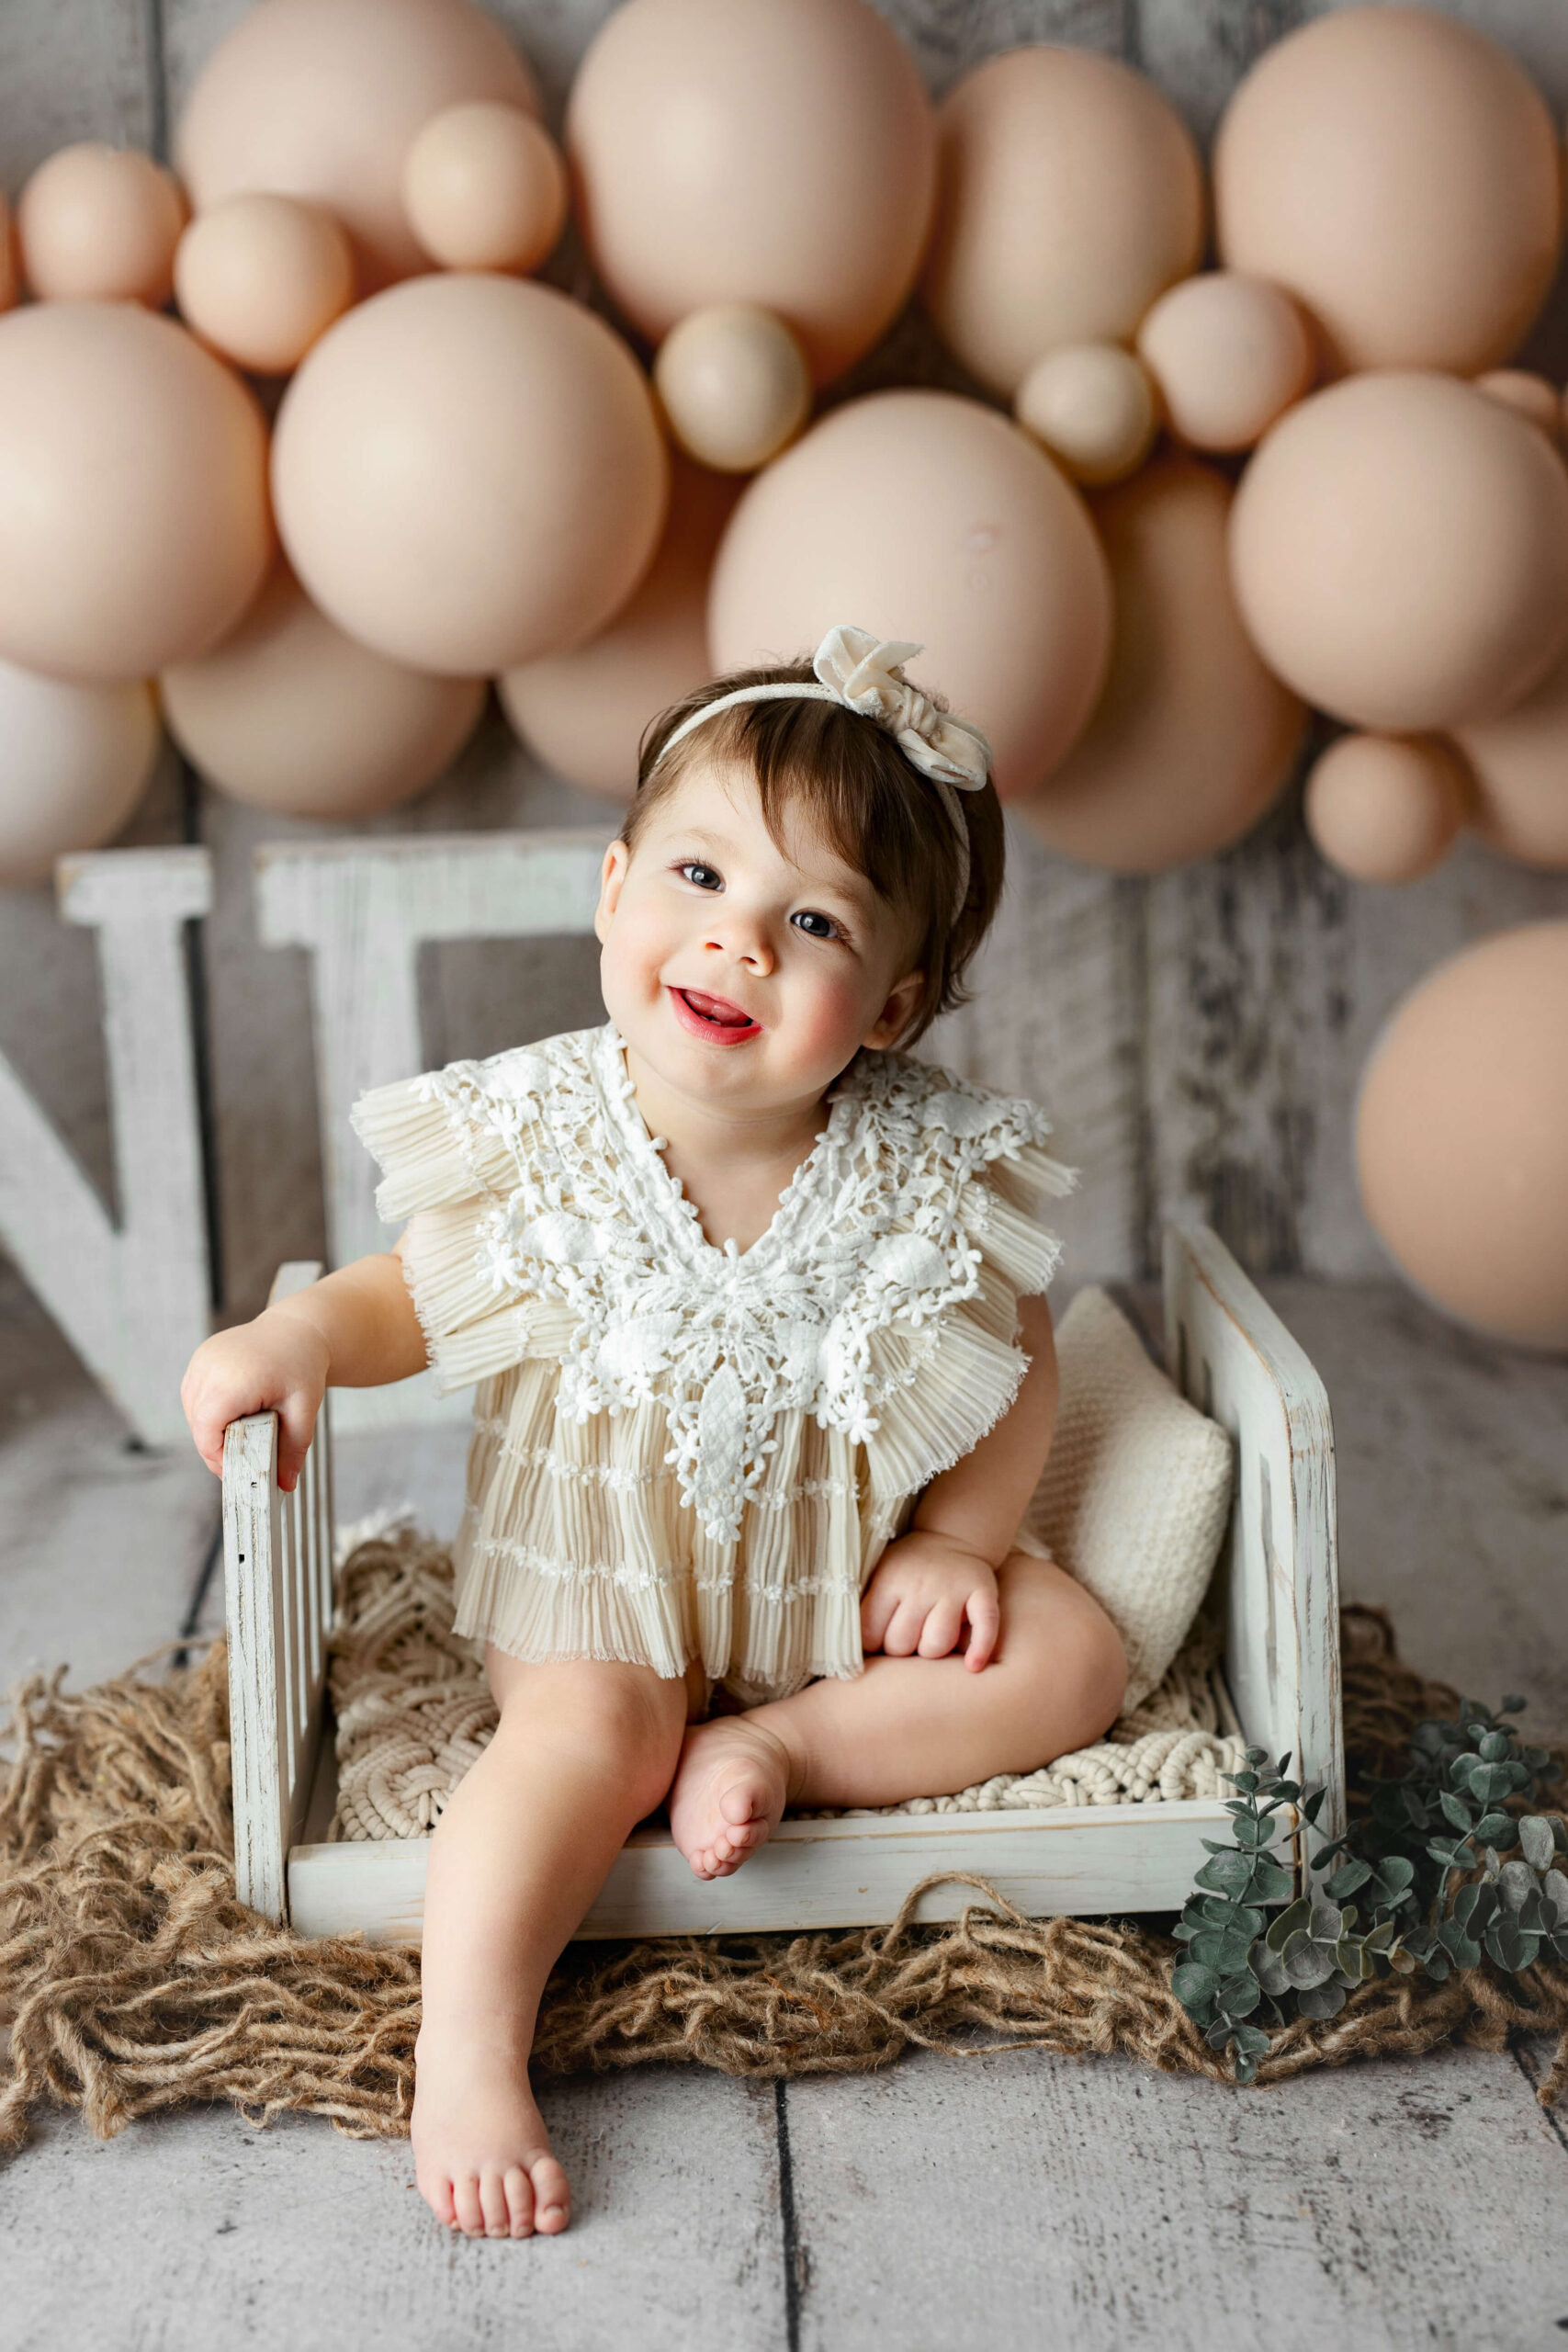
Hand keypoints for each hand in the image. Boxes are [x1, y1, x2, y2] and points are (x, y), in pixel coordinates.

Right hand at [180, 1307, 330, 1492]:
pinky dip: (207, 1410)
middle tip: (243, 1458)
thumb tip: (285, 1486)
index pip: (207, 1432)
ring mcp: (201, 1360)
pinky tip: (231, 1412)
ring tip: (241, 1432)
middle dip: (217, 1447)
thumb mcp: (304, 1409)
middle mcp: (210, 1368)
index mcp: (233, 1381)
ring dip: (210, 1428)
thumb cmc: (302, 1365)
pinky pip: (193, 1394)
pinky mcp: (200, 1357)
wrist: (298, 1327)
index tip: (238, 1470)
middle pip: (198, 1425)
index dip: (217, 1457)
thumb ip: (293, 1449)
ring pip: (192, 1411)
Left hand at [860, 1530, 1000, 1672]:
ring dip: (931, 1651)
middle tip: (906, 1639)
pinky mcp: (983, 1593)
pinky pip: (985, 1627)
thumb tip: (848, 1652)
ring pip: (937, 1644)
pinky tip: (972, 1666)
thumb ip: (865, 1606)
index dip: (872, 1645)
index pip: (870, 1633)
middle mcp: (921, 1585)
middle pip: (901, 1644)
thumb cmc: (909, 1567)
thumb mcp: (879, 1574)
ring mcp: (953, 1589)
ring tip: (929, 1642)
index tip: (878, 1641)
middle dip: (901, 1651)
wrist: (952, 1537)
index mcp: (890, 1580)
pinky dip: (980, 1649)